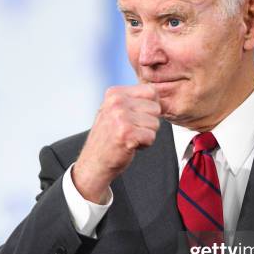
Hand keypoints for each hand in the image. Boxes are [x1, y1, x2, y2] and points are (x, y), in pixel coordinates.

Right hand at [73, 84, 160, 202]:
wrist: (95, 162)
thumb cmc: (108, 137)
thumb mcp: (115, 110)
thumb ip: (133, 100)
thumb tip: (158, 96)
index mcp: (115, 93)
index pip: (151, 91)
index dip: (149, 107)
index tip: (134, 117)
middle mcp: (117, 103)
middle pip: (155, 108)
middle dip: (148, 122)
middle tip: (130, 130)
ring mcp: (121, 118)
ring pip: (155, 123)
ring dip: (146, 134)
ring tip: (129, 137)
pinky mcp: (127, 134)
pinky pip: (151, 137)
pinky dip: (144, 145)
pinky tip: (130, 145)